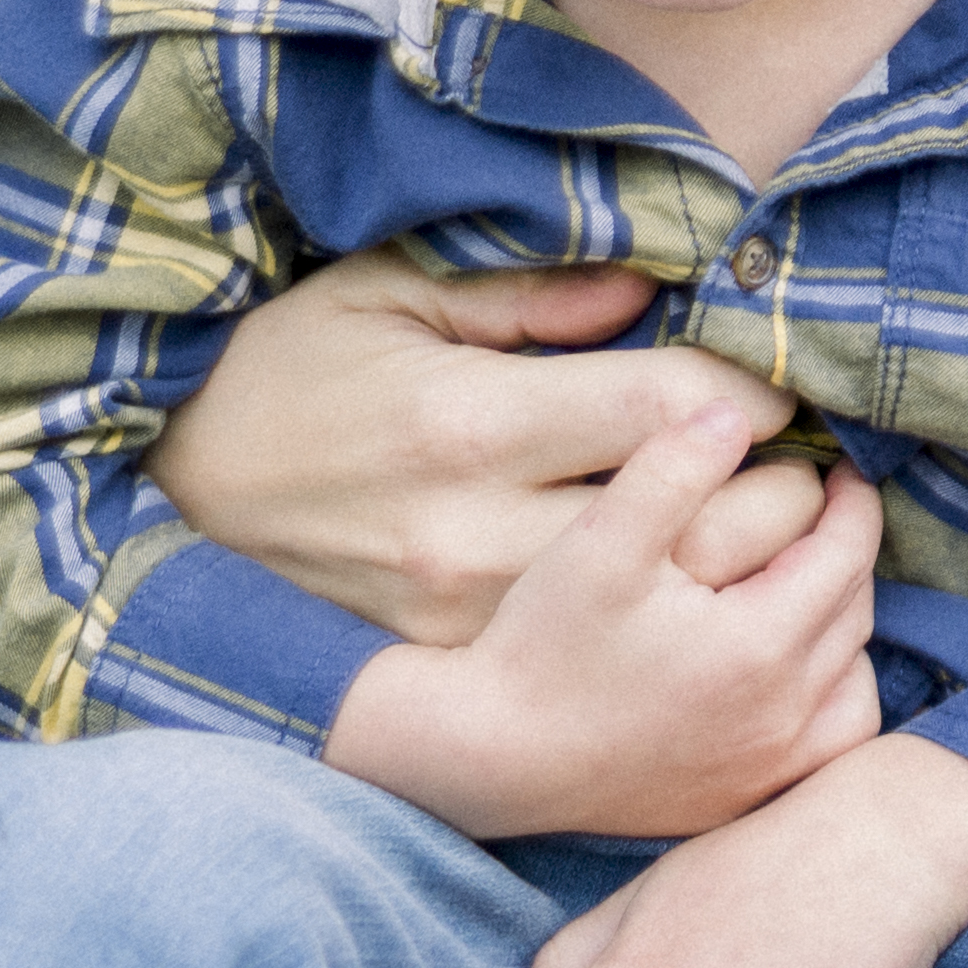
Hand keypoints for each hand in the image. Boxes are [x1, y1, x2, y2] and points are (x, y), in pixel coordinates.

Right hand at [157, 253, 822, 639]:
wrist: (171, 516)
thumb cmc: (286, 381)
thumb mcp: (384, 297)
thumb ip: (527, 292)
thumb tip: (648, 292)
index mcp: (469, 425)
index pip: (673, 410)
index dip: (752, 391)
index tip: (770, 382)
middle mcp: (478, 539)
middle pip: (701, 526)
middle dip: (776, 487)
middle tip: (796, 456)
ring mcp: (475, 625)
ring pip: (676, 610)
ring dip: (746, 568)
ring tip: (761, 519)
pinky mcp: (468, 676)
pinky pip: (618, 666)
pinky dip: (683, 635)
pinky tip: (696, 595)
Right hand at [324, 405, 882, 839]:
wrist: (489, 759)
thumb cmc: (539, 645)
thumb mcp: (600, 540)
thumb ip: (672, 467)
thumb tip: (735, 415)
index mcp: (759, 644)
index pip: (846, 553)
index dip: (852, 500)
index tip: (839, 467)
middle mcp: (781, 715)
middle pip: (855, 613)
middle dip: (846, 553)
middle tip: (822, 511)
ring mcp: (767, 767)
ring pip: (854, 682)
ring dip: (844, 627)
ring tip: (805, 584)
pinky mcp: (744, 799)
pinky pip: (829, 744)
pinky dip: (829, 698)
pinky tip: (792, 670)